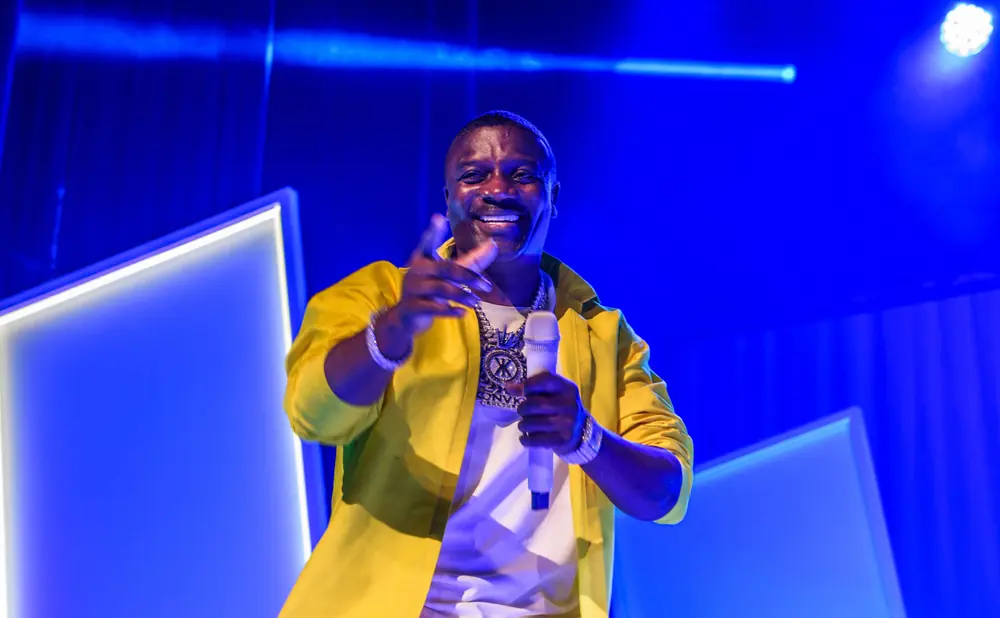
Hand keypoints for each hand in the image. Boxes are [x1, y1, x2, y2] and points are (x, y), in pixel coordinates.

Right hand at [382, 214, 497, 339]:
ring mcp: (413, 288)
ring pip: (441, 288)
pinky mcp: (412, 306)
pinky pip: (433, 308)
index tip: (438, 218)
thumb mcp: (448, 274)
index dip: (433, 231)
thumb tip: (493, 245)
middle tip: (487, 286)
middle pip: (446, 269)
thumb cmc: (430, 290)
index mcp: (423, 258)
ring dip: (462, 296)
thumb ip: (470, 261)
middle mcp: (416, 270)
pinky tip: (462, 313)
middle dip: (468, 277)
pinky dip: (449, 311)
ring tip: (477, 302)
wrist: (407, 317)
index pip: (428, 242)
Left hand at [506, 372, 586, 455]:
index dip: (528, 385)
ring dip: (523, 425)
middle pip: (534, 405)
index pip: (545, 380)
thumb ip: (533, 388)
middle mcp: (568, 404)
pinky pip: (535, 440)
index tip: (519, 391)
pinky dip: (526, 439)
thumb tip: (509, 387)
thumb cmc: (561, 408)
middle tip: (522, 412)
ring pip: (531, 423)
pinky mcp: (562, 439)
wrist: (580, 432)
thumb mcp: (553, 394)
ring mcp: (567, 423)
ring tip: (525, 425)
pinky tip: (525, 437)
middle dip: (522, 409)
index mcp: (567, 388)